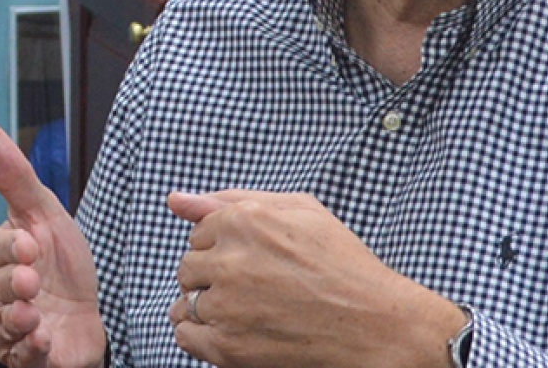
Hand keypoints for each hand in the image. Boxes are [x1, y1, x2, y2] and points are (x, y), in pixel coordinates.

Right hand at [0, 121, 106, 367]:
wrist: (87, 313)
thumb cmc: (59, 261)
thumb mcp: (42, 213)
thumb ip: (12, 175)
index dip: (4, 247)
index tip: (31, 243)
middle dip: (10, 284)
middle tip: (31, 280)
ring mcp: (4, 330)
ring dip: (18, 318)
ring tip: (35, 314)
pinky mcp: (27, 356)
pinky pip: (19, 356)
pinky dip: (30, 348)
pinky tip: (43, 339)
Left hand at [166, 190, 465, 367]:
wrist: (372, 322)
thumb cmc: (340, 262)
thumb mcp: (300, 211)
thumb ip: (234, 199)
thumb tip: (175, 199)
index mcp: (245, 220)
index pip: (200, 232)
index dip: (227, 247)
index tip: (256, 260)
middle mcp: (231, 259)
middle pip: (188, 267)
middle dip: (214, 275)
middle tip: (256, 286)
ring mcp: (227, 305)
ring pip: (185, 303)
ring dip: (208, 307)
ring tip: (248, 310)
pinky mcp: (227, 346)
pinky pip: (186, 338)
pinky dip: (203, 336)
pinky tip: (236, 329)